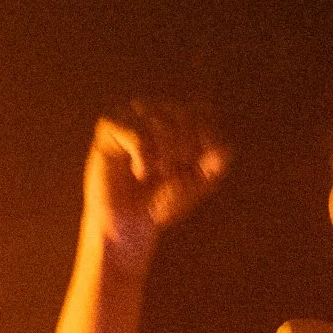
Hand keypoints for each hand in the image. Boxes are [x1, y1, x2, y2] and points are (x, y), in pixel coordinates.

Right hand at [82, 99, 229, 271]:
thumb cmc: (164, 199)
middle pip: (184, 113)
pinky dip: (145, 158)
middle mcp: (155, 108)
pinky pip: (138, 134)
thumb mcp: (201, 180)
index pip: (202, 110)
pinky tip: (140, 173)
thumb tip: (222, 145)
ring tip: (158, 173)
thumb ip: (218, 159)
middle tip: (172, 172)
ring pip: (160, 121)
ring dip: (166, 154)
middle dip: (185, 148)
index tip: (197, 166)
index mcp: (178, 115)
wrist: (129, 224)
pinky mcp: (109, 125)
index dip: (206, 138)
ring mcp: (131, 113)